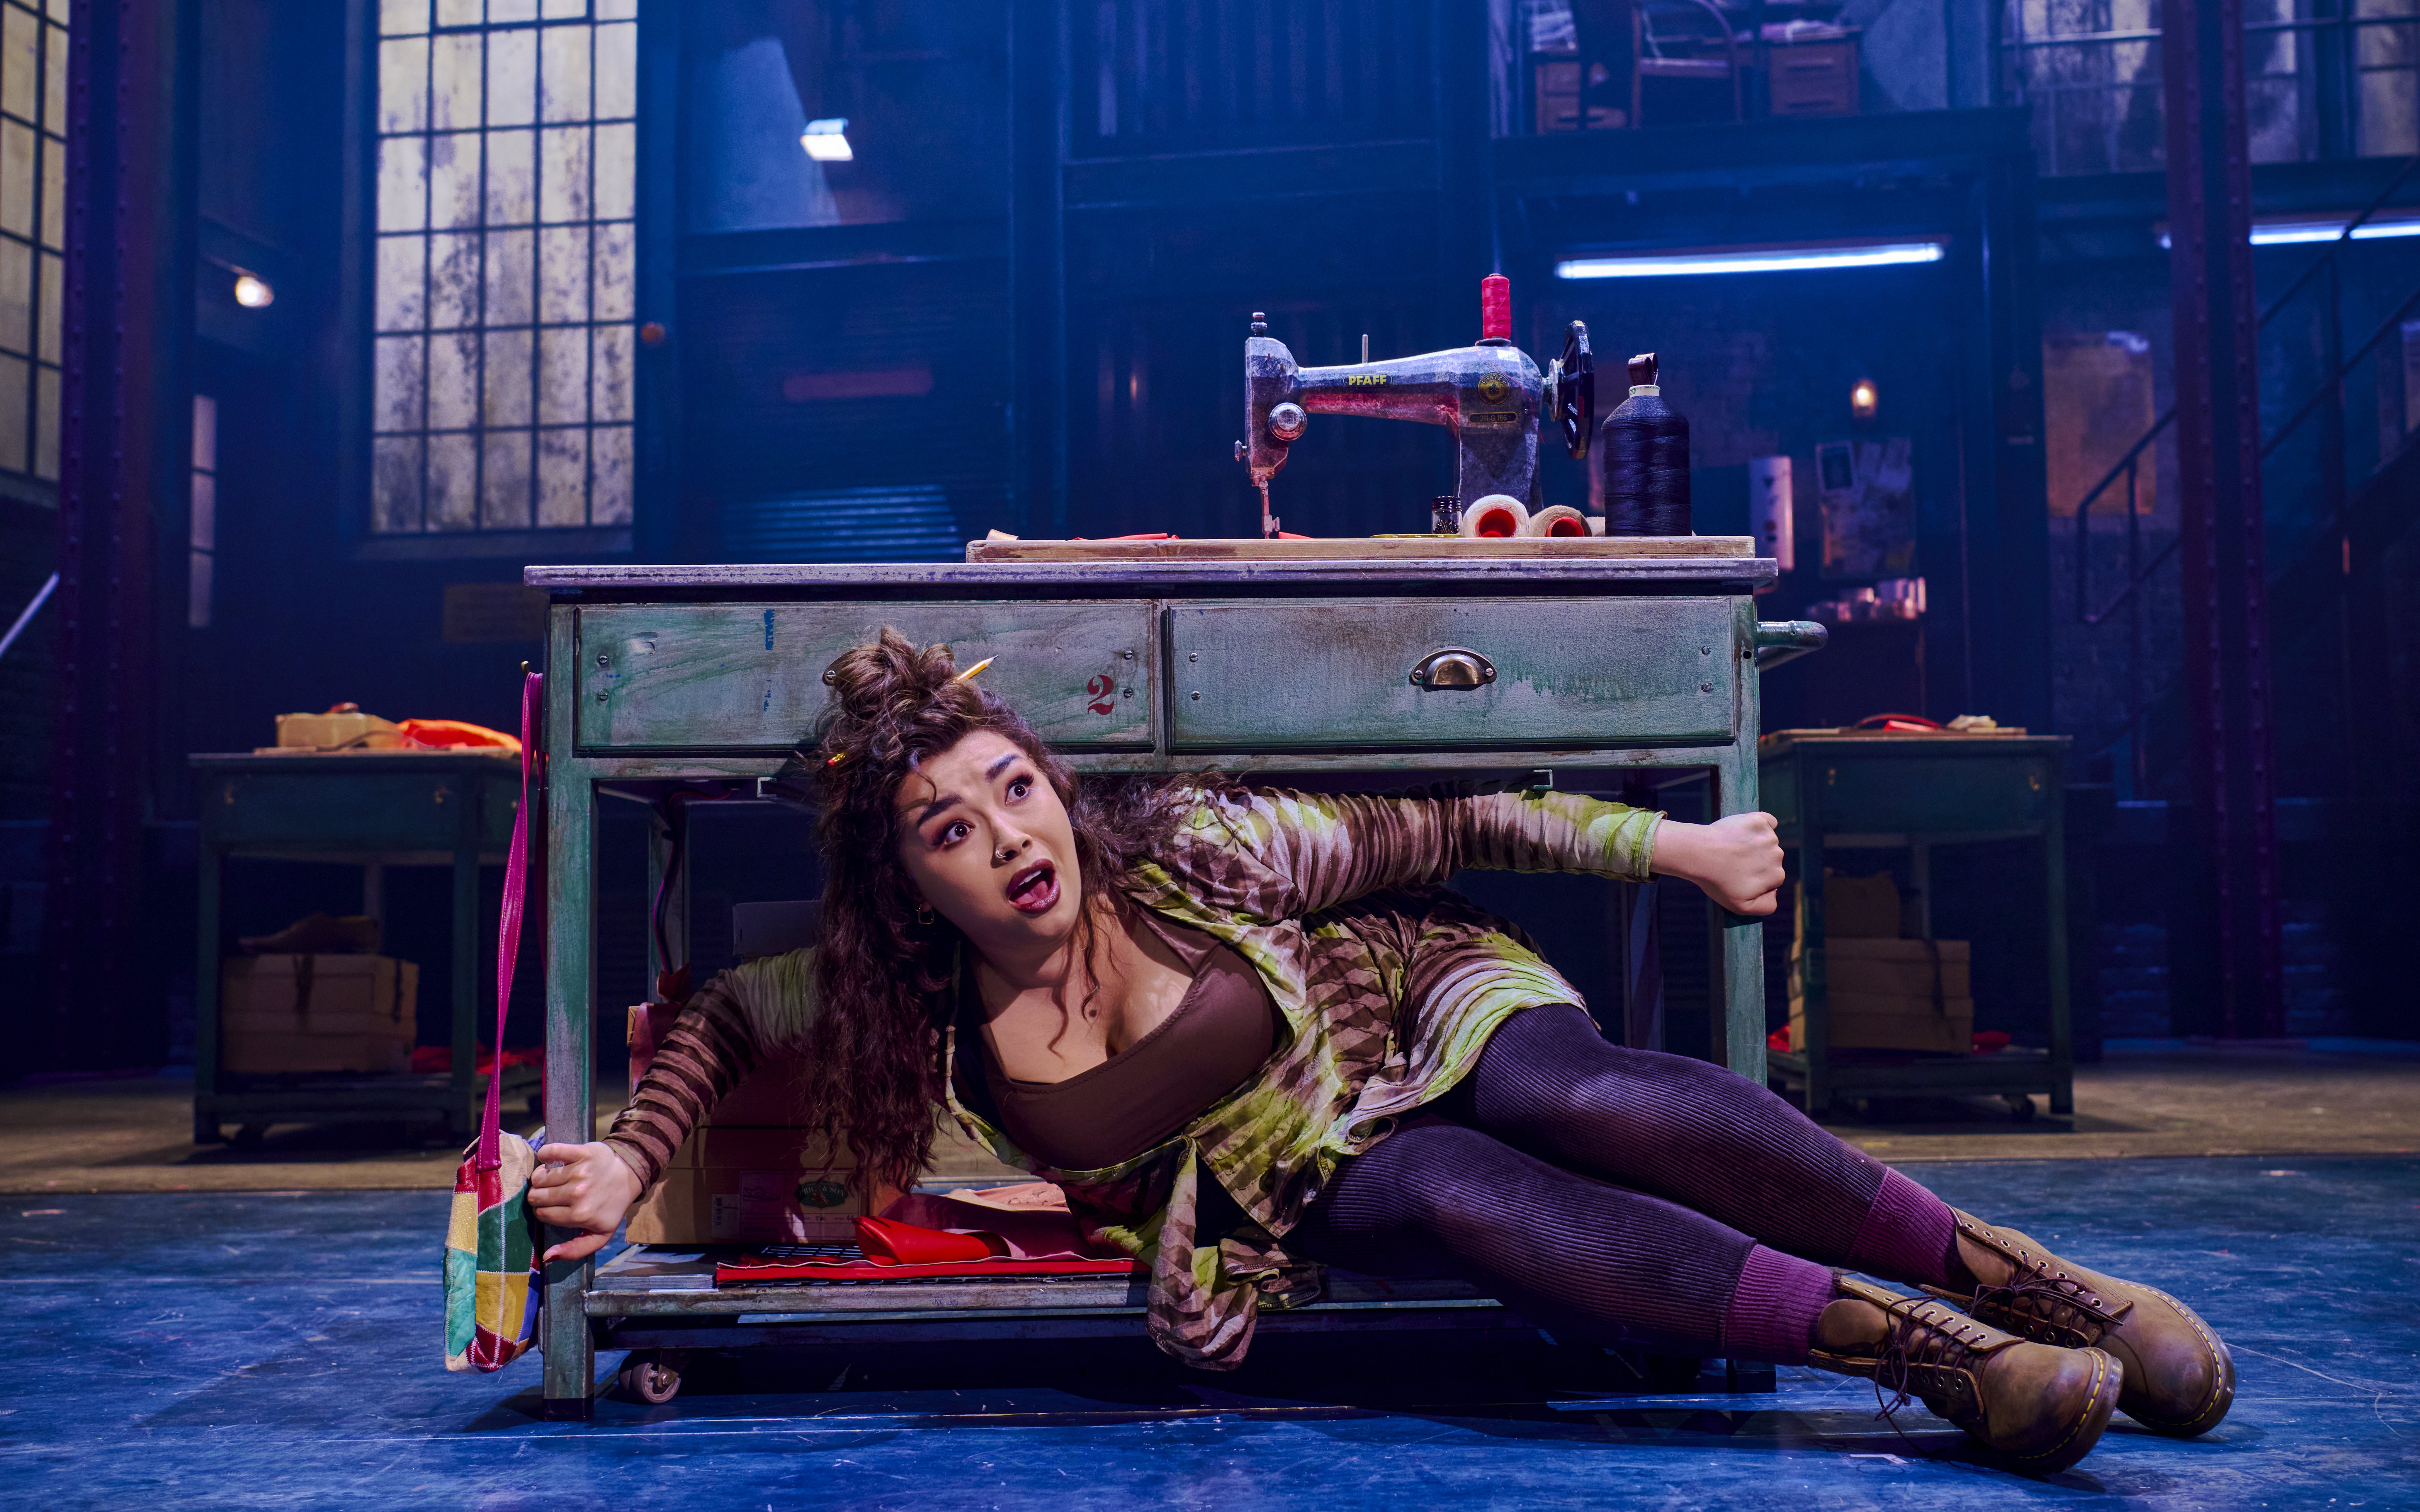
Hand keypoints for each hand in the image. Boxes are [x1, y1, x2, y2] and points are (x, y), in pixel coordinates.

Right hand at [529, 1141, 644, 1263]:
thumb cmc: (611, 1207)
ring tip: (549, 1179)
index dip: (543, 1211)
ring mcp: (580, 1171)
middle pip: (536, 1196)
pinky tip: (548, 1161)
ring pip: (540, 1177)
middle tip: (548, 1194)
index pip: (542, 1214)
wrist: (629, 1177)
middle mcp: (578, 1193)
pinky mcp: (582, 1152)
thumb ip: (574, 1250)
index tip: (552, 1207)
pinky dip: (544, 1154)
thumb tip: (547, 1256)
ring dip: (540, 1178)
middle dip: (538, 1196)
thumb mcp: (599, 1235)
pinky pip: (551, 1151)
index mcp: (580, 1215)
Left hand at [1652, 812, 1784, 915]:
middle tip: (1732, 862)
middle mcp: (1777, 855)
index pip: (1772, 877)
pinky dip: (1757, 826)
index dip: (1755, 877)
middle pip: (1770, 858)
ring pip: (1766, 841)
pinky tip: (1742, 831)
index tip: (1739, 876)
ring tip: (1732, 848)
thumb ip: (1766, 906)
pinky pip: (1766, 822)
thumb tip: (1775, 893)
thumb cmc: (1717, 881)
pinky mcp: (1758, 820)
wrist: (1698, 854)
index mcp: (1776, 876)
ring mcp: (1768, 837)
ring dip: (1753, 844)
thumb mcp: (1741, 906)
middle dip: (1754, 860)